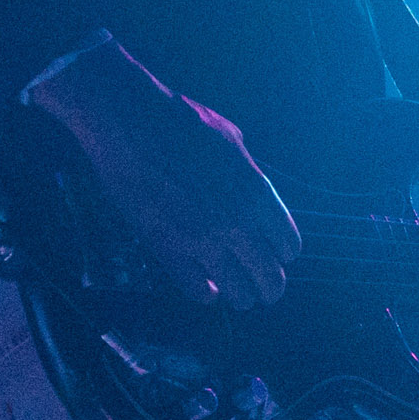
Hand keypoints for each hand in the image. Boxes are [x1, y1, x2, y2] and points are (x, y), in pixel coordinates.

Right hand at [26, 37, 299, 307]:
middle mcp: (237, 223)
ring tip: (237, 294)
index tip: (276, 257)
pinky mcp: (169, 251)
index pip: (288, 245)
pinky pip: (197, 292)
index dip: (283, 255)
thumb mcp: (233, 141)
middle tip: (264, 289)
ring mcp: (203, 241)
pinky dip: (205, 294)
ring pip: (239, 293)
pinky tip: (205, 289)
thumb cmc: (181, 123)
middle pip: (270, 278)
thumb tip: (255, 195)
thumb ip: (250, 174)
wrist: (130, 123)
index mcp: (257, 194)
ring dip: (240, 296)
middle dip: (269, 286)